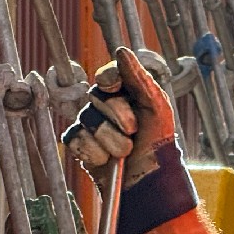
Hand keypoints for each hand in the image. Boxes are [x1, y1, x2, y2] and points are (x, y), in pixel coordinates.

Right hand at [61, 46, 197, 233]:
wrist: (151, 182)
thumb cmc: (158, 144)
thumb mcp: (157, 108)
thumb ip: (139, 78)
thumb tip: (121, 51)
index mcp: (126, 94)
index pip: (107, 75)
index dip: (109, 79)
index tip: (117, 89)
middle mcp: (106, 107)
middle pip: (97, 96)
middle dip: (119, 116)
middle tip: (134, 131)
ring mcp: (91, 126)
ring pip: (87, 119)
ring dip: (110, 139)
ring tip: (125, 151)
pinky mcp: (81, 146)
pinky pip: (74, 139)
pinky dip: (93, 151)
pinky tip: (106, 160)